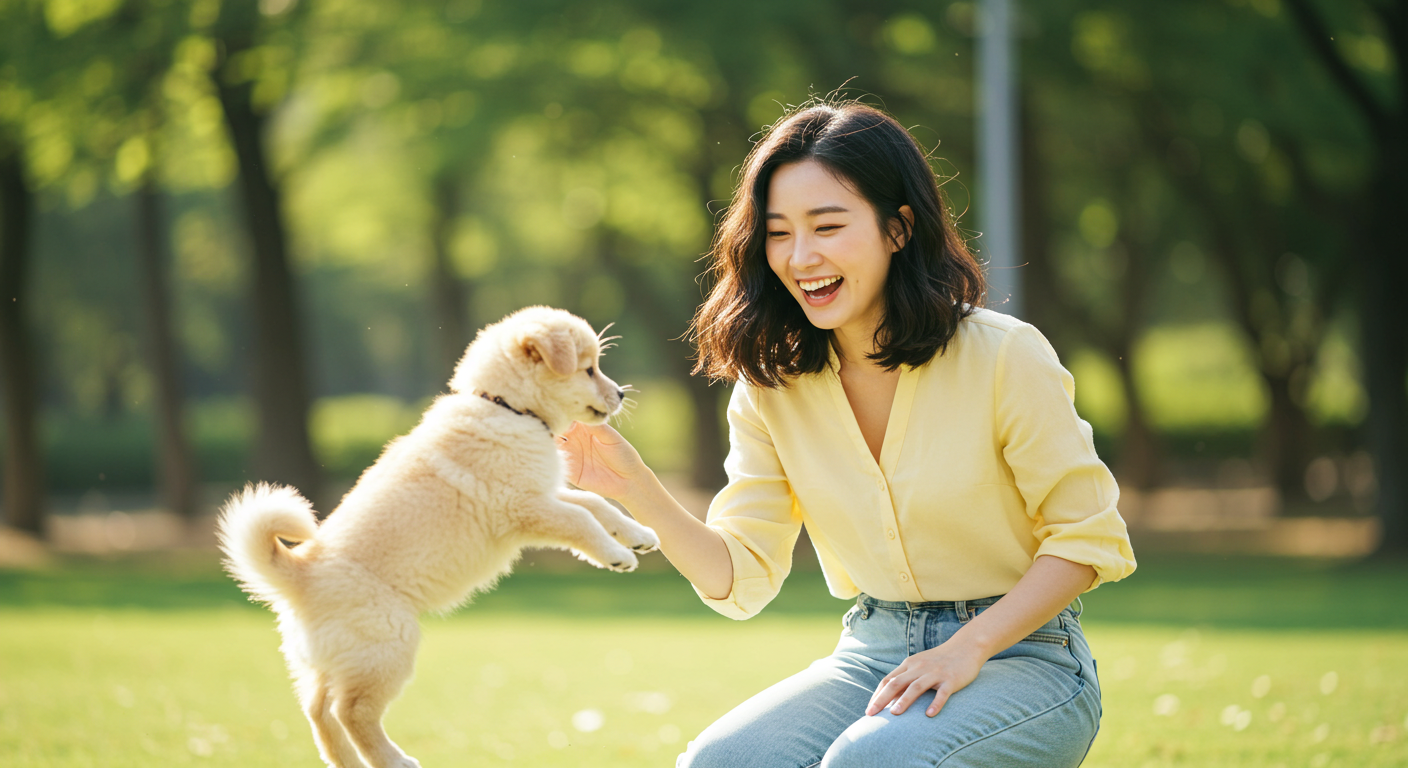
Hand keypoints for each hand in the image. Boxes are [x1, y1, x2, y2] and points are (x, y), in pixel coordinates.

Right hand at [556, 421, 649, 500]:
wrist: (628, 481)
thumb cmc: (624, 455)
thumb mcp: (611, 438)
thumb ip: (597, 427)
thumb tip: (581, 414)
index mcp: (585, 428)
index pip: (569, 416)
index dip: (563, 412)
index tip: (559, 410)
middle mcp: (574, 439)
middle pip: (556, 428)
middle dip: (551, 424)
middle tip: (550, 422)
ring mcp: (570, 454)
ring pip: (552, 444)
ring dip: (547, 439)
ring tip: (547, 435)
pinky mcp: (568, 471)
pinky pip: (554, 462)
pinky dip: (549, 457)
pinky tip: (550, 451)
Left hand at [865, 639, 986, 717]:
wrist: (966, 647)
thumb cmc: (939, 660)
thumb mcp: (919, 664)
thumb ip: (906, 677)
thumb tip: (890, 698)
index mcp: (910, 664)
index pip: (888, 680)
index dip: (877, 695)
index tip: (869, 710)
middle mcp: (919, 668)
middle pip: (896, 683)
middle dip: (882, 699)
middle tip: (872, 714)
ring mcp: (935, 673)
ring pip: (916, 687)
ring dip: (904, 700)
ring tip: (894, 714)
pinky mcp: (951, 679)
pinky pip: (942, 693)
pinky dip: (935, 703)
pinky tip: (929, 715)